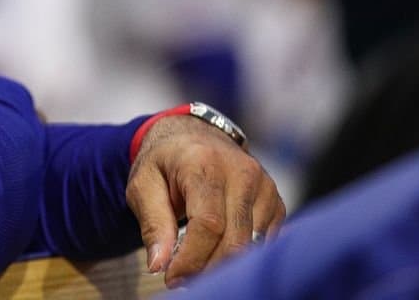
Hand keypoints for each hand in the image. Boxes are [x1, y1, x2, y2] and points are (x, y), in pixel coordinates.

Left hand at [125, 115, 285, 287]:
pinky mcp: (275, 201)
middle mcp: (242, 172)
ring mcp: (264, 186)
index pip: (208, 223)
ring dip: (224, 266)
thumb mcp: (143, 184)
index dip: (192, 259)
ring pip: (252, 245)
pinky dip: (240, 256)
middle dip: (207, 269)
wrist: (193, 136)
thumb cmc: (164, 162)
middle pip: (234, 240)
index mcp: (205, 163)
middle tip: (183, 281)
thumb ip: (152, 223)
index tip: (172, 279)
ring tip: (196, 269)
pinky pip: (263, 241)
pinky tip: (216, 256)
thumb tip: (159, 264)